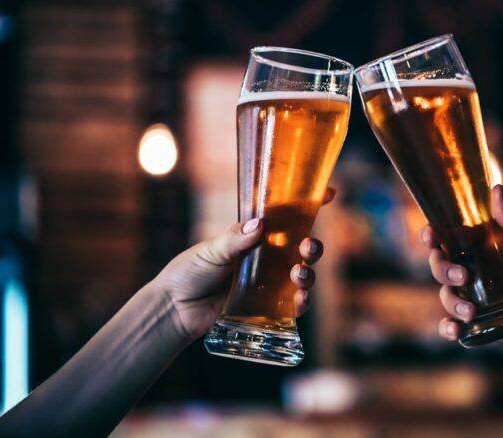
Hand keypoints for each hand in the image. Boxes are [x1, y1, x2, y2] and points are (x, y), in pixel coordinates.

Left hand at [153, 188, 334, 342]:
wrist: (174, 309)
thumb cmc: (188, 273)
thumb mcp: (210, 250)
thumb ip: (234, 239)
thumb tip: (258, 224)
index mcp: (254, 237)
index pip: (286, 218)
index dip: (309, 205)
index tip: (329, 193)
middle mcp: (266, 258)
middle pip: (301, 249)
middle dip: (313, 246)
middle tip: (308, 248)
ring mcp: (268, 283)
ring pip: (301, 275)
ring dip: (308, 274)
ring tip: (298, 275)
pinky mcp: (266, 307)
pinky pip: (291, 305)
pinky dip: (301, 302)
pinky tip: (300, 300)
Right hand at [424, 184, 502, 351]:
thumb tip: (497, 189)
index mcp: (486, 249)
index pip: (449, 239)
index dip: (433, 237)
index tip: (432, 236)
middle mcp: (478, 272)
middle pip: (440, 266)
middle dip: (442, 269)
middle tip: (463, 276)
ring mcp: (480, 299)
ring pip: (447, 296)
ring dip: (451, 302)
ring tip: (471, 311)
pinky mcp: (485, 325)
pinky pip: (457, 327)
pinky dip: (449, 329)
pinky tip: (456, 330)